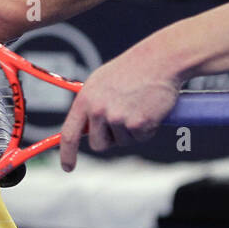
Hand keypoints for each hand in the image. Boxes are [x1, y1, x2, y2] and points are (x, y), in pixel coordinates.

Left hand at [59, 45, 181, 170]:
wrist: (161, 60)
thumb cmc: (134, 68)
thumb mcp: (102, 81)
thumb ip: (91, 103)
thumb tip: (85, 126)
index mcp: (86, 98)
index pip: (69, 134)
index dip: (67, 154)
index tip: (68, 167)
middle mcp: (98, 110)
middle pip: (99, 144)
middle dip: (110, 139)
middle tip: (124, 120)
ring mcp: (118, 118)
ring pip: (122, 142)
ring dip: (132, 131)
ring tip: (139, 106)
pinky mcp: (138, 125)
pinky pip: (140, 138)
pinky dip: (147, 129)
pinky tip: (150, 110)